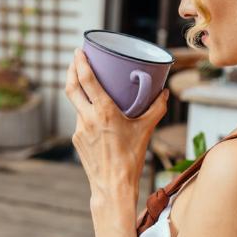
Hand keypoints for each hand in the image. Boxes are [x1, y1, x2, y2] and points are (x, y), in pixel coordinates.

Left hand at [64, 49, 168, 211]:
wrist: (113, 186)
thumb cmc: (131, 159)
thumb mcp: (146, 131)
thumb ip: (156, 110)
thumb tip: (164, 94)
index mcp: (104, 112)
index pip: (87, 81)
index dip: (81, 63)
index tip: (79, 50)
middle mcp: (87, 118)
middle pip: (72, 87)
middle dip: (72, 70)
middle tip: (76, 58)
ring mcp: (79, 129)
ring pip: (75, 103)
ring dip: (76, 88)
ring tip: (83, 79)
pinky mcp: (76, 139)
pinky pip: (79, 118)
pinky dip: (84, 108)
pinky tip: (92, 108)